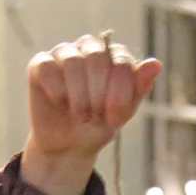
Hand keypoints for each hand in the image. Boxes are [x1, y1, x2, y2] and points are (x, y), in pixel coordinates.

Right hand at [22, 34, 161, 194]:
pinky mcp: (40, 64)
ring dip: (79, 96)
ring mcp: (63, 53)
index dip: (120, 89)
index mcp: (113, 56)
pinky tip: (60, 105)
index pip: (121, 59)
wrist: (69, 146)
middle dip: (98, 93)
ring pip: (72, 62)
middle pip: (96, 57)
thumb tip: (155, 63)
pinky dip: (57, 91)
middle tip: (96, 116)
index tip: (115, 118)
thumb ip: (138, 88)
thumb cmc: (99, 125)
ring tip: (80, 115)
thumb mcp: (122, 112)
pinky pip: (48, 68)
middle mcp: (88, 48)